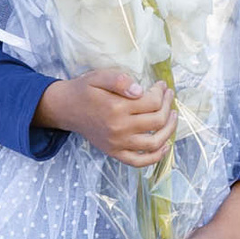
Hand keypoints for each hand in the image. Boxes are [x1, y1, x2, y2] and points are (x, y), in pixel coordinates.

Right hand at [36, 69, 174, 166]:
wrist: (66, 109)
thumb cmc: (84, 91)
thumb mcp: (98, 77)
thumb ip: (119, 80)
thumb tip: (140, 90)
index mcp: (116, 108)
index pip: (152, 102)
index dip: (160, 92)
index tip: (161, 85)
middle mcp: (118, 128)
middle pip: (157, 120)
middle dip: (167, 105)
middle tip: (168, 96)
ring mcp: (117, 143)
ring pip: (154, 142)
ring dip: (169, 130)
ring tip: (173, 117)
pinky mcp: (114, 152)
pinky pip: (139, 161)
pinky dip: (155, 157)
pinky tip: (165, 146)